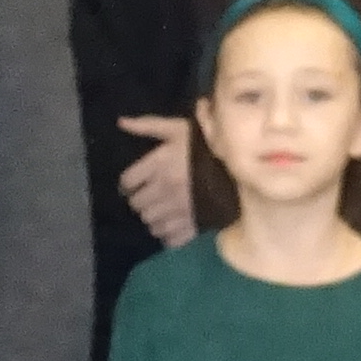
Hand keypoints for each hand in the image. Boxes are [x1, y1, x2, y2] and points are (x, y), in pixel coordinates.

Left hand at [116, 119, 198, 249]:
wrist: (240, 165)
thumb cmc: (204, 144)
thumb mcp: (176, 128)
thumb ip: (147, 126)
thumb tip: (120, 122)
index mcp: (158, 165)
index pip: (127, 182)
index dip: (129, 182)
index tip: (135, 182)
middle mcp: (164, 190)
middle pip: (136, 205)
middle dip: (141, 200)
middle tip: (150, 195)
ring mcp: (178, 210)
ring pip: (150, 222)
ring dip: (153, 216)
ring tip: (162, 209)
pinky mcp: (192, 225)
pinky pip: (168, 238)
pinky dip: (168, 233)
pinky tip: (174, 223)